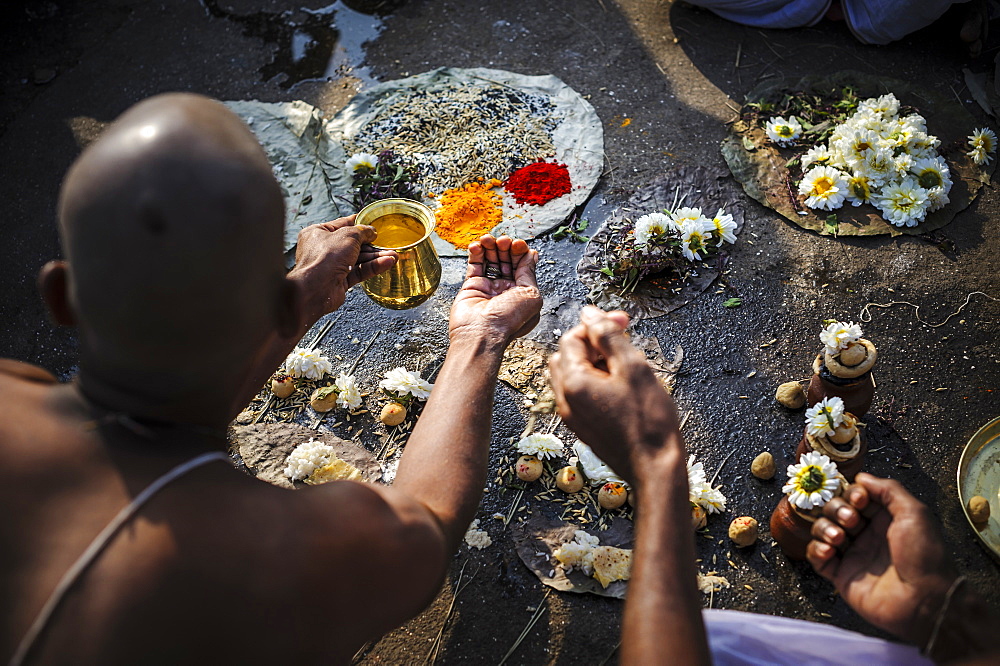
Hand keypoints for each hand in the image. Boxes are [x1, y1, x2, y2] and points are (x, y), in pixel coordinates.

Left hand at [290, 215, 396, 323]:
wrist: (316, 289)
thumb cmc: (324, 258)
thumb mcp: (347, 235)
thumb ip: (362, 231)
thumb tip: (371, 231)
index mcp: (318, 233)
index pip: (342, 224)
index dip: (359, 223)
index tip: (373, 222)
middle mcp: (324, 249)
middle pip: (353, 244)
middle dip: (372, 244)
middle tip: (388, 243)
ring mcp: (332, 266)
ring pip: (358, 259)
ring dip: (376, 257)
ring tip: (393, 255)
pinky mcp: (340, 281)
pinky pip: (359, 271)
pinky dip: (373, 267)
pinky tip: (387, 263)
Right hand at [448, 235, 541, 344]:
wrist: (482, 334)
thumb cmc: (508, 320)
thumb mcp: (531, 294)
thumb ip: (529, 272)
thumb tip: (532, 255)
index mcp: (524, 294)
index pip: (523, 266)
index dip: (520, 252)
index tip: (517, 244)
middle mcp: (506, 291)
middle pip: (507, 260)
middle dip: (505, 248)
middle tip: (503, 241)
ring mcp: (489, 288)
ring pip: (491, 260)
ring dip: (490, 247)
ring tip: (488, 239)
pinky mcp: (472, 287)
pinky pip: (474, 265)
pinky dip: (476, 253)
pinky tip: (477, 245)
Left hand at [549, 306, 682, 484]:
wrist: (654, 468)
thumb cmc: (648, 422)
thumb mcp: (633, 367)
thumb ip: (608, 336)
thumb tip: (590, 313)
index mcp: (573, 382)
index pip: (571, 338)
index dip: (597, 325)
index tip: (622, 322)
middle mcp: (565, 399)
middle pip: (567, 355)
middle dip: (593, 343)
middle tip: (623, 340)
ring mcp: (573, 415)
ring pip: (573, 375)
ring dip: (595, 362)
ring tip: (625, 364)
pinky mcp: (584, 427)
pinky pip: (581, 394)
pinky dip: (596, 381)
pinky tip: (621, 385)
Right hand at [806, 473, 957, 646]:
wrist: (924, 600)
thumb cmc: (924, 556)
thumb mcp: (915, 513)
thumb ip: (888, 490)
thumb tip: (862, 477)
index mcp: (884, 519)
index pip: (854, 496)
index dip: (851, 494)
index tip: (859, 500)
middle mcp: (866, 534)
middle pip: (835, 510)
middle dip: (837, 510)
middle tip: (851, 521)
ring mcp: (853, 555)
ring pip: (822, 530)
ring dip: (824, 528)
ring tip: (838, 538)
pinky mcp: (841, 575)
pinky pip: (817, 557)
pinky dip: (816, 550)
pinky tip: (829, 551)